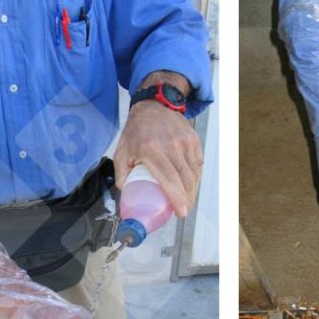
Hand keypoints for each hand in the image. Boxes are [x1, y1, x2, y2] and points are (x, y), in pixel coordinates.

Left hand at [113, 100, 201, 216]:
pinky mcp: (193, 140)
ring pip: (194, 173)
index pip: (170, 179)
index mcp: (152, 150)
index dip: (177, 198)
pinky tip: (191, 185)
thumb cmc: (136, 131)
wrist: (153, 106)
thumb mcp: (121, 153)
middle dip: (187, 199)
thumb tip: (129, 196)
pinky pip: (198, 164)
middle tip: (183, 210)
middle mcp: (171, 145)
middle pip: (185, 180)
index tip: (181, 212)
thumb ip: (122, 176)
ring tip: (187, 200)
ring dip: (192, 190)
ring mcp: (185, 142)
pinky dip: (196, 177)